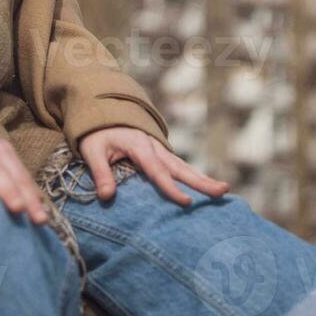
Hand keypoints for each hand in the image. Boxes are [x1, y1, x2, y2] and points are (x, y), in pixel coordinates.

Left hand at [77, 126, 229, 205]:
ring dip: (203, 179)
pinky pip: (180, 167)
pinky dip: (194, 176)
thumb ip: (100, 173)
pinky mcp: (160, 154)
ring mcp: (160, 149)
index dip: (171, 188)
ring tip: (224, 191)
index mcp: (139, 146)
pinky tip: (206, 187)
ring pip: (184, 167)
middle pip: (180, 168)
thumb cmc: (96, 133)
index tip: (186, 202)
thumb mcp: (92, 150)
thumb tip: (107, 197)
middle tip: (223, 191)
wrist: (102, 112)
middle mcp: (154, 147)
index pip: (157, 171)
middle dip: (202, 181)